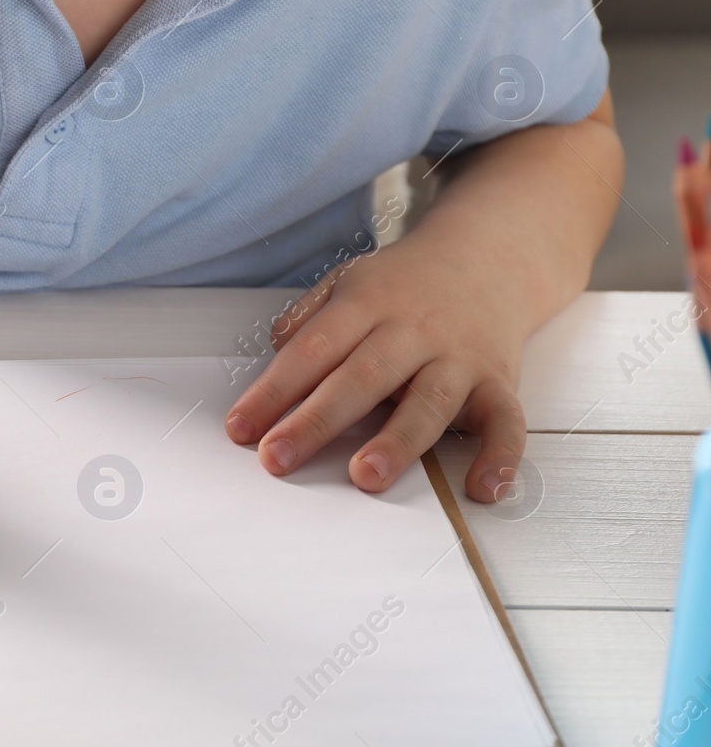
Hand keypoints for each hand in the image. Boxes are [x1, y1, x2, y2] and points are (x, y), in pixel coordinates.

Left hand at [223, 236, 528, 501]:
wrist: (490, 256)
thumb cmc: (406, 283)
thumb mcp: (349, 281)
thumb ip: (310, 318)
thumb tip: (276, 351)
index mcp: (368, 303)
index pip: (313, 349)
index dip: (272, 390)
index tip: (240, 428)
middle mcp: (414, 330)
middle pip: (362, 378)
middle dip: (316, 422)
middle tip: (277, 459)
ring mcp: (460, 357)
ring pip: (429, 402)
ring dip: (397, 441)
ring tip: (364, 476)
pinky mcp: (500, 382)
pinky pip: (507, 422)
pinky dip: (499, 457)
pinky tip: (480, 490)